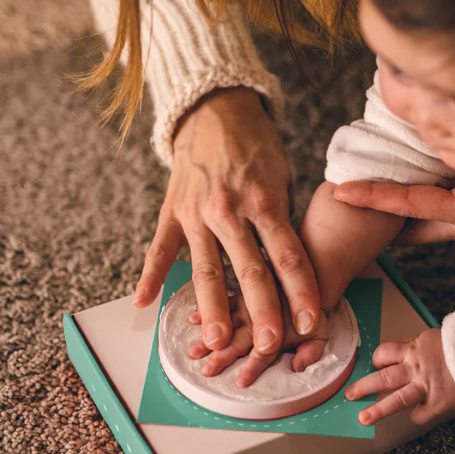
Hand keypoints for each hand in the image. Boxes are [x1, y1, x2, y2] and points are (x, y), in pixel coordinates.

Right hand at [133, 87, 321, 358]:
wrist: (215, 108)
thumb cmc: (257, 149)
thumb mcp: (282, 178)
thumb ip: (281, 222)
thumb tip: (292, 271)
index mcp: (264, 200)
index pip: (287, 255)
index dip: (301, 291)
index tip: (311, 322)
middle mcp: (229, 210)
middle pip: (249, 269)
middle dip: (260, 310)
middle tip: (267, 345)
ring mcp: (196, 213)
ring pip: (205, 269)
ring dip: (211, 308)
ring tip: (215, 340)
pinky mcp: (172, 212)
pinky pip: (160, 250)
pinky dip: (149, 276)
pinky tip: (142, 304)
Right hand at [184, 292, 331, 387]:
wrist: (309, 276)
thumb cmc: (310, 311)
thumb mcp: (320, 332)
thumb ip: (312, 351)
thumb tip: (299, 366)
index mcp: (279, 331)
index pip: (265, 354)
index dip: (253, 368)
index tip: (240, 381)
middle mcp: (260, 318)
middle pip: (240, 340)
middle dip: (223, 356)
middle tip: (208, 370)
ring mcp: (247, 306)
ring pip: (225, 321)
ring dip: (209, 337)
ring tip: (194, 352)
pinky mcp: (239, 294)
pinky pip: (220, 300)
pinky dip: (205, 309)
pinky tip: (192, 319)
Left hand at [331, 177, 454, 244]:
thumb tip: (448, 138)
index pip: (416, 204)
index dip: (378, 198)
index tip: (345, 192)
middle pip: (412, 224)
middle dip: (378, 216)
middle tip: (340, 203)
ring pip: (427, 220)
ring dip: (397, 209)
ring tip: (362, 194)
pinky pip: (445, 212)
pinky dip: (421, 203)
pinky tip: (407, 189)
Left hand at [345, 328, 454, 425]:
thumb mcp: (440, 336)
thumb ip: (422, 346)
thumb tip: (408, 353)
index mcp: (416, 347)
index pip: (386, 353)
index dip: (378, 360)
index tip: (374, 366)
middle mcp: (416, 367)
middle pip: (383, 377)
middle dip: (364, 386)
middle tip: (350, 394)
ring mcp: (426, 386)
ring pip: (395, 399)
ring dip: (378, 410)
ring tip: (363, 418)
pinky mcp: (439, 401)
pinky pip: (420, 413)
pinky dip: (417, 414)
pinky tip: (417, 413)